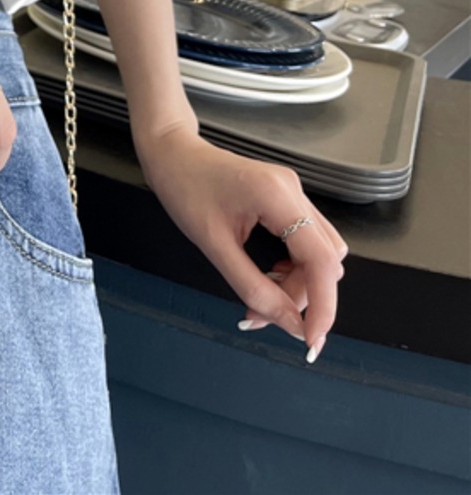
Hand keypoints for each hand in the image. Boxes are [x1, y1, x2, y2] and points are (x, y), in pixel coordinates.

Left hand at [133, 124, 348, 361]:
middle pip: (324, 261)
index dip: (323, 306)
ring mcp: (293, 192)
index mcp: (277, 196)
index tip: (310, 341)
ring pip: (319, 253)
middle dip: (301, 296)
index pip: (322, 260)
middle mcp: (294, 191)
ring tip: (260, 297)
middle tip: (262, 315)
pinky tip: (267, 275)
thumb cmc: (184, 190)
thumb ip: (253, 287)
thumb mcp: (213, 245)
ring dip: (297, 283)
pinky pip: (306, 241)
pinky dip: (292, 266)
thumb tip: (289, 324)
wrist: (171, 152)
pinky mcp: (287, 198)